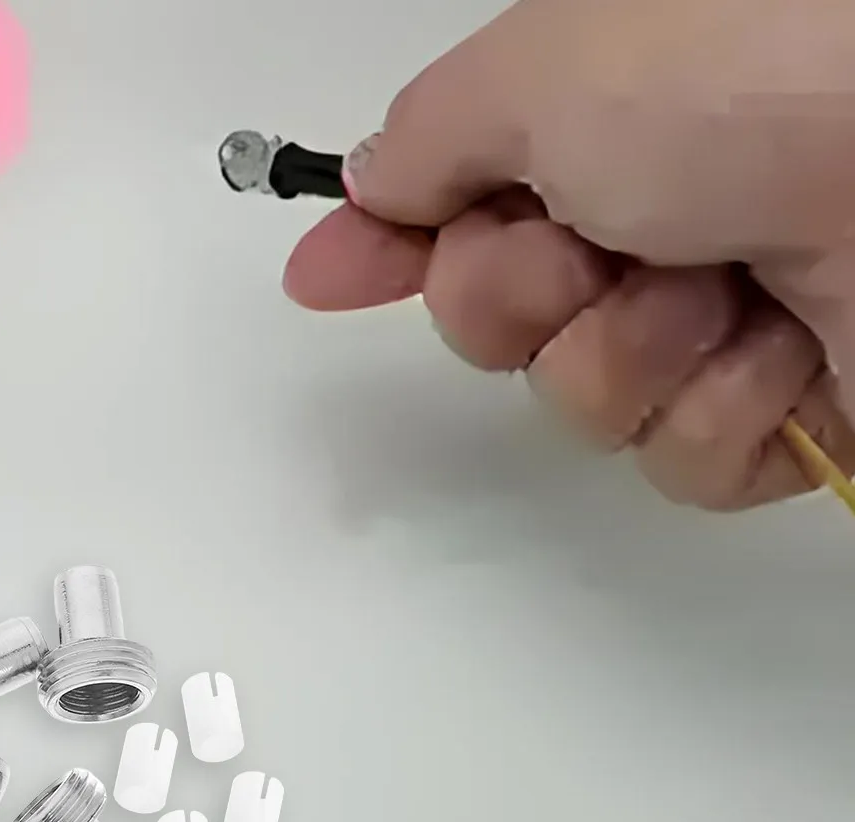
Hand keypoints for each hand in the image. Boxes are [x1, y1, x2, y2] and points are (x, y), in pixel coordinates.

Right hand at [285, 0, 854, 509]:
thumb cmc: (773, 75)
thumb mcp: (554, 66)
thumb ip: (435, 132)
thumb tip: (375, 185)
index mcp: (616, 123)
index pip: (463, 203)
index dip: (391, 242)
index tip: (328, 275)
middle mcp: (665, 218)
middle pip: (502, 320)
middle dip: (521, 297)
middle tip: (590, 246)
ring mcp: (727, 318)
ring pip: (584, 404)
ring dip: (627, 355)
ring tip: (716, 288)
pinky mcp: (787, 414)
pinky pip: (677, 461)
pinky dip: (715, 410)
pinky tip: (777, 349)